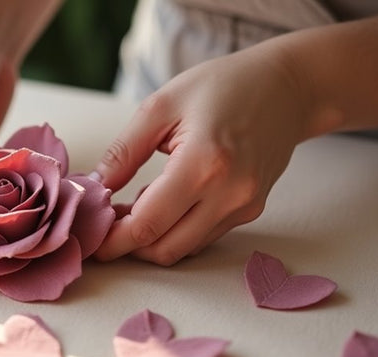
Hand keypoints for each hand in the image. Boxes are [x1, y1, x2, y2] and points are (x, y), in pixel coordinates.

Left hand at [93, 46, 313, 264]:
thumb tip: (92, 190)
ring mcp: (244, 206)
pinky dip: (175, 230)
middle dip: (128, 245)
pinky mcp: (250, 210)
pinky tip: (162, 203)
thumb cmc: (222, 86)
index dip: (113, 240)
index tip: (90, 239)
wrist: (287, 87)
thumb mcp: (160, 106)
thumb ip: (122, 153)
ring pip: (184, 248)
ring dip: (151, 239)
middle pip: (165, 248)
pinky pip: (202, 236)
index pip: (148, 224)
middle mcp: (229, 194)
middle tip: (105, 223)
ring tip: (131, 207)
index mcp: (203, 164)